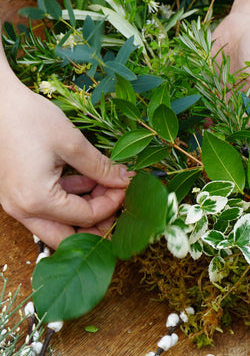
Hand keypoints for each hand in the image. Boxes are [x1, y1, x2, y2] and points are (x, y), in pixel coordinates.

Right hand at [0, 81, 131, 247]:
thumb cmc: (27, 118)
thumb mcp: (71, 143)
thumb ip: (101, 167)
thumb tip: (127, 180)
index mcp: (37, 201)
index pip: (86, 218)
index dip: (112, 204)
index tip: (126, 186)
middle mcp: (22, 209)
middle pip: (68, 237)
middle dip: (98, 225)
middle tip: (119, 202)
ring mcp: (16, 203)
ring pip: (57, 225)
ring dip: (84, 211)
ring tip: (104, 185)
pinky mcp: (17, 193)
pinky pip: (47, 209)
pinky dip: (69, 200)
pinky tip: (86, 179)